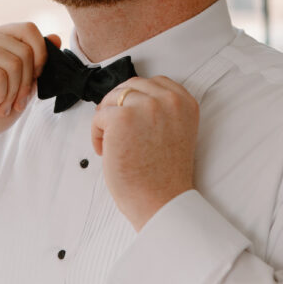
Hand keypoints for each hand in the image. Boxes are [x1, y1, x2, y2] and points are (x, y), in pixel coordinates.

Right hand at [0, 24, 58, 170]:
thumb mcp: (23, 86)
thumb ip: (38, 62)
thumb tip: (56, 38)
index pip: (28, 29)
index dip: (40, 57)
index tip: (32, 82)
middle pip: (24, 51)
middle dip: (26, 84)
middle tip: (14, 103)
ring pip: (13, 64)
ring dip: (12, 93)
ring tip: (0, 105)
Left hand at [91, 76, 198, 230]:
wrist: (162, 201)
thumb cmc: (165, 176)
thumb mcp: (176, 132)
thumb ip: (163, 111)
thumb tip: (131, 99)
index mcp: (185, 103)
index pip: (155, 82)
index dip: (138, 98)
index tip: (132, 116)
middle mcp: (169, 100)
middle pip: (132, 85)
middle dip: (120, 106)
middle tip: (114, 129)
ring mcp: (145, 106)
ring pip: (114, 97)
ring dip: (107, 118)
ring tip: (110, 142)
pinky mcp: (122, 118)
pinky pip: (99, 116)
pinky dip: (97, 134)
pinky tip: (106, 150)